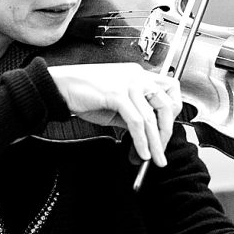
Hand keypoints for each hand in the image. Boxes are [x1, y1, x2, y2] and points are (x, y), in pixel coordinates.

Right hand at [48, 63, 181, 166]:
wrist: (60, 86)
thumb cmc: (84, 92)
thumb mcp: (116, 102)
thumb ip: (133, 112)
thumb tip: (146, 132)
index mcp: (138, 74)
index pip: (170, 88)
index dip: (173, 110)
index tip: (166, 128)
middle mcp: (137, 76)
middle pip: (166, 104)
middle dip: (166, 132)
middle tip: (161, 150)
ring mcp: (128, 84)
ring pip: (151, 117)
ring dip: (155, 143)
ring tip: (154, 159)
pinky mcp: (117, 95)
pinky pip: (136, 122)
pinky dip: (141, 141)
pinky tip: (141, 152)